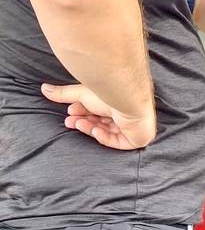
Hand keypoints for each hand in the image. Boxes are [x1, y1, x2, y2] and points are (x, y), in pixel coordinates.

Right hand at [41, 82, 155, 149]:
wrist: (129, 100)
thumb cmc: (110, 93)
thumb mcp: (82, 93)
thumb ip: (64, 94)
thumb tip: (43, 88)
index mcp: (116, 101)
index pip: (98, 110)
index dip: (83, 112)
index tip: (69, 112)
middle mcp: (125, 112)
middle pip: (101, 121)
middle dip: (84, 121)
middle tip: (69, 121)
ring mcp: (132, 125)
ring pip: (107, 130)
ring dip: (90, 128)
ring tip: (79, 123)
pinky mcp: (135, 137)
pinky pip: (117, 141)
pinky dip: (104, 137)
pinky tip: (96, 130)